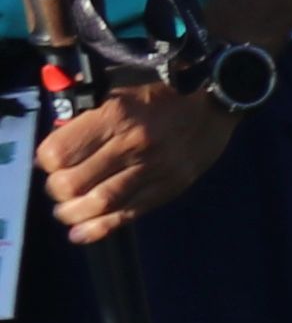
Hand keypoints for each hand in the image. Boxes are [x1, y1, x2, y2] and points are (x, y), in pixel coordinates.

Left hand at [33, 85, 238, 245]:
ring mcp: (153, 169)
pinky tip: (81, 233)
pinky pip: (128, 214)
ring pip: (98, 204)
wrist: (214, 105)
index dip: (46, 162)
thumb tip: (59, 139)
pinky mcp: (168, 188)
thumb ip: (86, 114)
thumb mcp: (118, 89)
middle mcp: (131, 144)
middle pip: (73, 183)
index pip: (59, 152)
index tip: (51, 161)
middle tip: (60, 186)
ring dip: (73, 212)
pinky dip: (99, 229)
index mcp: (114, 115)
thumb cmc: (161, 93)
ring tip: (68, 210)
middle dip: (57, 190)